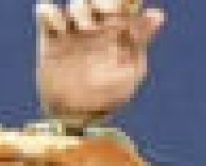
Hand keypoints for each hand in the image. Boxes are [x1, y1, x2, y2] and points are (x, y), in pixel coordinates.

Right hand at [36, 0, 164, 128]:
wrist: (76, 113)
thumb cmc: (109, 96)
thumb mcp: (132, 70)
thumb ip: (141, 40)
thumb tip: (158, 14)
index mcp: (118, 35)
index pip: (123, 6)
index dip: (124, 4)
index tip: (125, 14)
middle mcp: (96, 28)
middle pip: (98, 0)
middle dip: (103, 2)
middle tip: (107, 14)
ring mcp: (73, 30)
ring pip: (76, 3)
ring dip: (81, 11)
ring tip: (88, 30)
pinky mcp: (50, 35)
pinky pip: (47, 10)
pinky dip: (52, 15)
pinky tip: (60, 31)